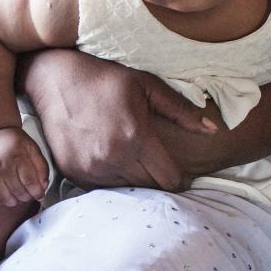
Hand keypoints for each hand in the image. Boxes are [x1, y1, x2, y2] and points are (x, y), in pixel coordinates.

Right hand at [0, 128, 49, 205]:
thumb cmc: (15, 142)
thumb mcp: (33, 149)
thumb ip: (41, 167)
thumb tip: (43, 186)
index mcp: (18, 157)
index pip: (30, 183)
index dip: (37, 193)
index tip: (39, 194)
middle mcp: (2, 166)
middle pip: (18, 192)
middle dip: (27, 197)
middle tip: (29, 194)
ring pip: (4, 198)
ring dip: (14, 201)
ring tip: (18, 196)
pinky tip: (5, 195)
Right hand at [21, 47, 214, 190]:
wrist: (55, 80)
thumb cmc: (106, 79)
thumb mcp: (147, 85)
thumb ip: (181, 110)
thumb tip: (215, 130)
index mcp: (136, 137)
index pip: (170, 179)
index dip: (180, 178)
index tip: (181, 173)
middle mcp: (113, 158)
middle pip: (150, 187)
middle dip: (157, 178)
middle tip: (157, 164)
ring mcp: (91, 168)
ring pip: (126, 190)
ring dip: (133, 179)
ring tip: (133, 160)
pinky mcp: (73, 173)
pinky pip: (102, 188)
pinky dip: (110, 179)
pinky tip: (111, 159)